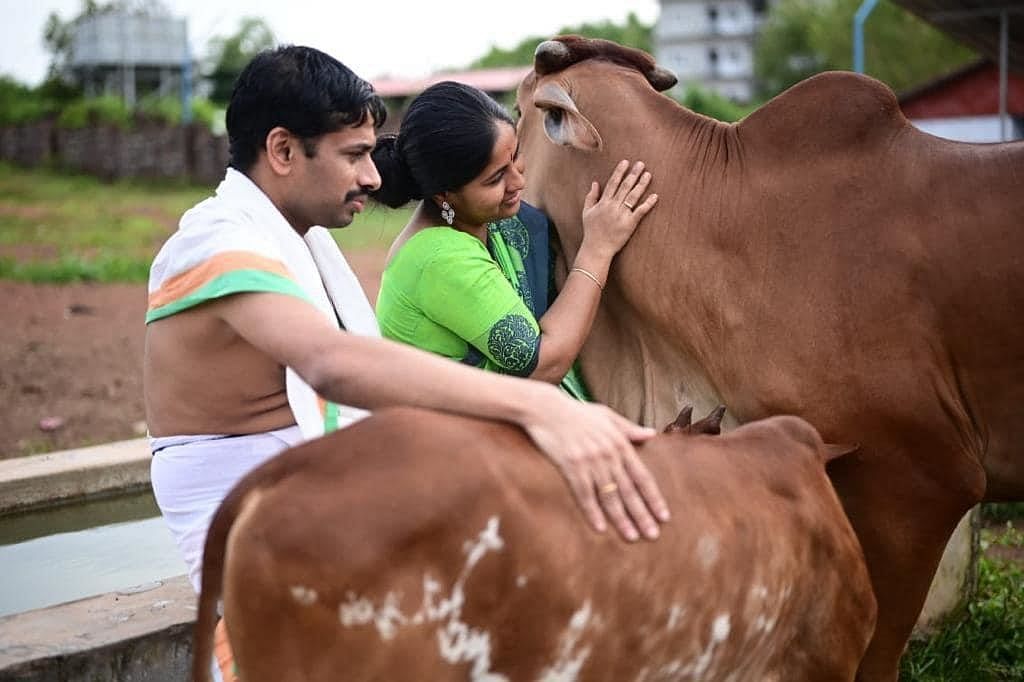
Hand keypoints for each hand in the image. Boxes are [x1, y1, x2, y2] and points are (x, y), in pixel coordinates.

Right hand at [521, 387, 669, 541]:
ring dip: (621, 519)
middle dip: (642, 515)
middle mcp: (609, 455)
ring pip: (609, 496)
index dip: (654, 498)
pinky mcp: (571, 466)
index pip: (642, 477)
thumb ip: (629, 428)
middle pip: (629, 491)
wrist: (546, 408)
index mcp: (620, 443)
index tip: (664, 517)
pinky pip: (584, 494)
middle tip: (653, 535)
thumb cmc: (577, 413)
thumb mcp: (607, 415)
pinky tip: (600, 527)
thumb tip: (651, 435)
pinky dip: (592, 512)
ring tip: (632, 536)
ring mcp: (590, 462)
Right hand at [579, 160, 657, 259]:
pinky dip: (648, 203)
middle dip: (633, 174)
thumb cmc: (591, 231)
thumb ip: (591, 196)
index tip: (626, 162)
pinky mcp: (629, 224)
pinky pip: (640, 211)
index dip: (619, 172)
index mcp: (603, 202)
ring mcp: (622, 215)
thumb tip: (595, 182)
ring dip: (641, 184)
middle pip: (625, 187)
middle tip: (641, 164)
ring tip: (648, 175)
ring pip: (633, 196)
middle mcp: (613, 206)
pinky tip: (655, 196)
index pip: (612, 183)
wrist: (596, 248)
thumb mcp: (587, 212)